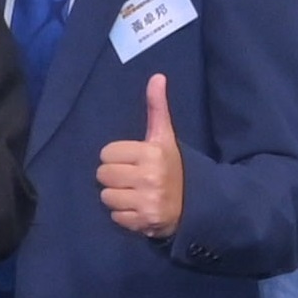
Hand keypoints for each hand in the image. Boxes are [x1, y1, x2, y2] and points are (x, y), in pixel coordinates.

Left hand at [97, 71, 187, 241]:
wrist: (195, 203)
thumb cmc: (172, 166)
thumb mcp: (165, 136)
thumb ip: (157, 108)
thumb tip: (157, 76)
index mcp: (151, 153)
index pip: (106, 153)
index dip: (116, 157)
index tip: (132, 161)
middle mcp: (149, 176)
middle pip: (103, 175)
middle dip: (114, 177)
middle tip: (132, 179)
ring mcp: (147, 200)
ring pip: (106, 196)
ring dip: (117, 197)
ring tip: (134, 194)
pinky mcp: (144, 221)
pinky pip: (116, 217)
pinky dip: (124, 216)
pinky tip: (138, 209)